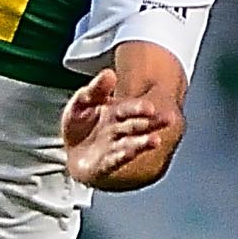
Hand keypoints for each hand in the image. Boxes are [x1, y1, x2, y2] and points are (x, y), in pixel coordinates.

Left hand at [60, 68, 179, 189]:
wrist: (69, 151)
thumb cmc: (79, 124)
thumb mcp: (82, 102)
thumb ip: (95, 89)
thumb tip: (109, 73)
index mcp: (116, 112)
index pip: (130, 108)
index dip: (139, 108)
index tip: (150, 107)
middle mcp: (119, 130)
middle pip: (137, 125)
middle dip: (152, 123)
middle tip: (169, 119)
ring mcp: (113, 147)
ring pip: (130, 144)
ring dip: (143, 143)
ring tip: (156, 140)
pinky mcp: (105, 164)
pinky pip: (114, 160)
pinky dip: (122, 156)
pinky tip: (130, 153)